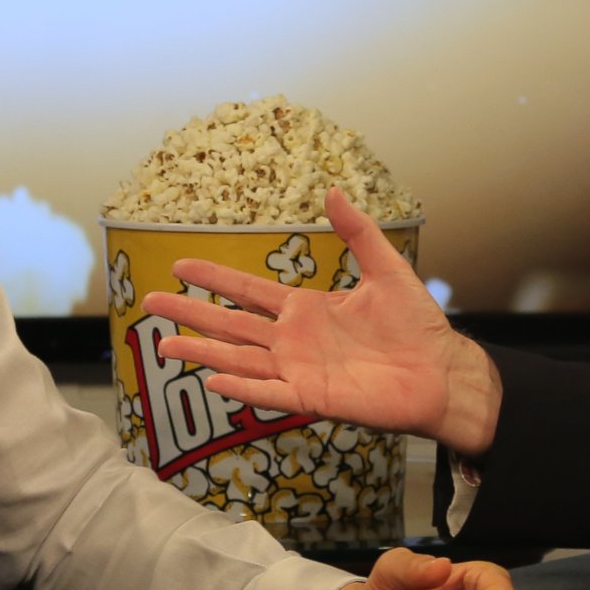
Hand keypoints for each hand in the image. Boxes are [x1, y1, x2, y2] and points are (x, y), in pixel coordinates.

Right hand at [142, 187, 503, 453]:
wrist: (441, 372)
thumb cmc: (418, 326)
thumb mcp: (387, 269)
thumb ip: (358, 232)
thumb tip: (333, 190)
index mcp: (305, 309)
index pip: (247, 292)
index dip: (214, 278)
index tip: (179, 266)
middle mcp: (293, 340)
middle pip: (230, 325)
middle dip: (190, 314)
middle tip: (149, 303)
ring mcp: (298, 371)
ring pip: (238, 360)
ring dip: (202, 352)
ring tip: (163, 344)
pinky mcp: (312, 399)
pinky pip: (270, 393)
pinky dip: (242, 388)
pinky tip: (213, 380)